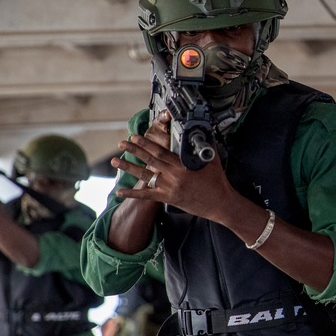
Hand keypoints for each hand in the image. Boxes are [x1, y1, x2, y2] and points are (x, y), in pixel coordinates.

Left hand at [111, 113, 235, 221]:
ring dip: (128, 167)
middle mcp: (174, 176)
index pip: (161, 152)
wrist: (220, 204)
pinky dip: (133, 193)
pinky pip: (147, 195)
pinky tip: (120, 191)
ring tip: (115, 160)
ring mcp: (169, 188)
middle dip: (134, 150)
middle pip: (150, 160)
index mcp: (183, 166)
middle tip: (122, 143)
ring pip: (145, 176)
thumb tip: (205, 132)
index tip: (136, 136)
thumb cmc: (217, 182)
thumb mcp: (213, 160)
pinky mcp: (168, 198)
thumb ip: (205, 147)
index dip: (147, 143)